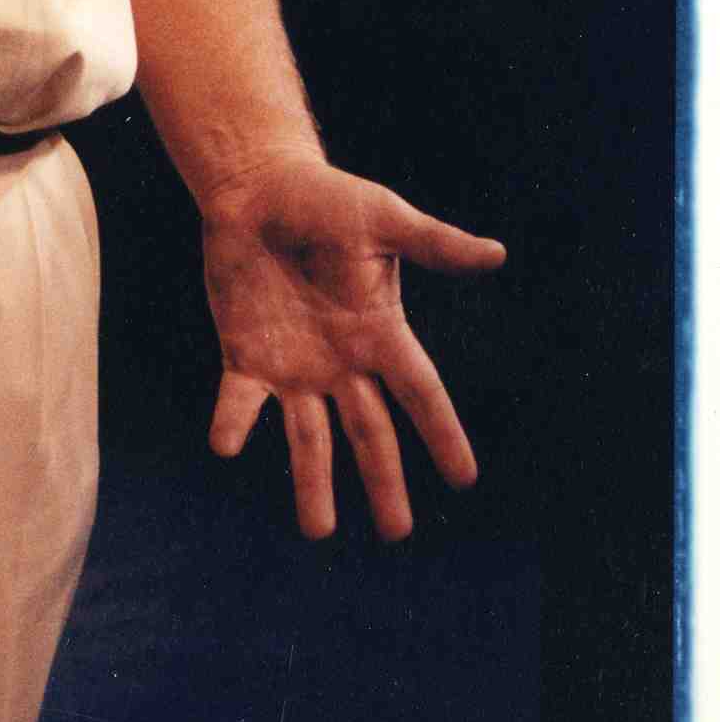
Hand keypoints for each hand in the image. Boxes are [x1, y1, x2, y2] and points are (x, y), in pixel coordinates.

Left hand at [198, 153, 504, 541]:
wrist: (258, 189)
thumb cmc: (325, 199)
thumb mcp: (383, 219)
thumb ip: (434, 243)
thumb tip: (497, 254)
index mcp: (380, 333)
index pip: (420, 394)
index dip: (442, 434)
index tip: (464, 479)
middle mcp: (341, 361)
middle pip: (368, 432)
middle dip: (382, 481)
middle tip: (396, 532)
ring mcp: (293, 364)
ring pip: (308, 437)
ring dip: (312, 481)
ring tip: (318, 531)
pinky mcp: (245, 354)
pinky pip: (241, 400)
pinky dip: (233, 423)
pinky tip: (225, 446)